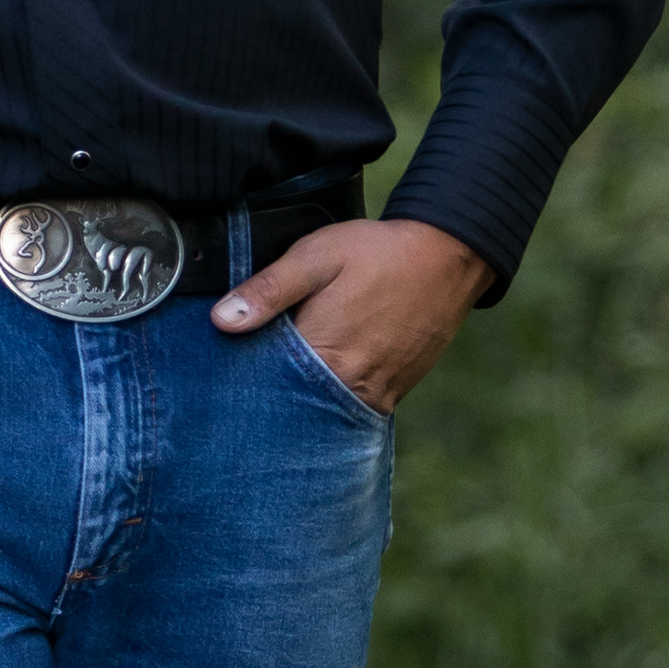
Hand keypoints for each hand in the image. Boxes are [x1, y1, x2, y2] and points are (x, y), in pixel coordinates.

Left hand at [209, 211, 492, 413]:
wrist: (447, 256)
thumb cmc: (379, 252)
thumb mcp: (315, 256)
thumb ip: (268, 290)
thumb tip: (221, 321)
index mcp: (325, 354)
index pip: (267, 388)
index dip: (243, 383)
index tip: (224, 376)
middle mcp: (353, 385)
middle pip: (295, 410)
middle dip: (270, 401)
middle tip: (247, 386)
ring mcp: (379, 393)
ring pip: (325, 415)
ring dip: (302, 405)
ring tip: (282, 386)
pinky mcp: (396, 392)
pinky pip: (353, 411)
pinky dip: (332, 403)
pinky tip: (318, 385)